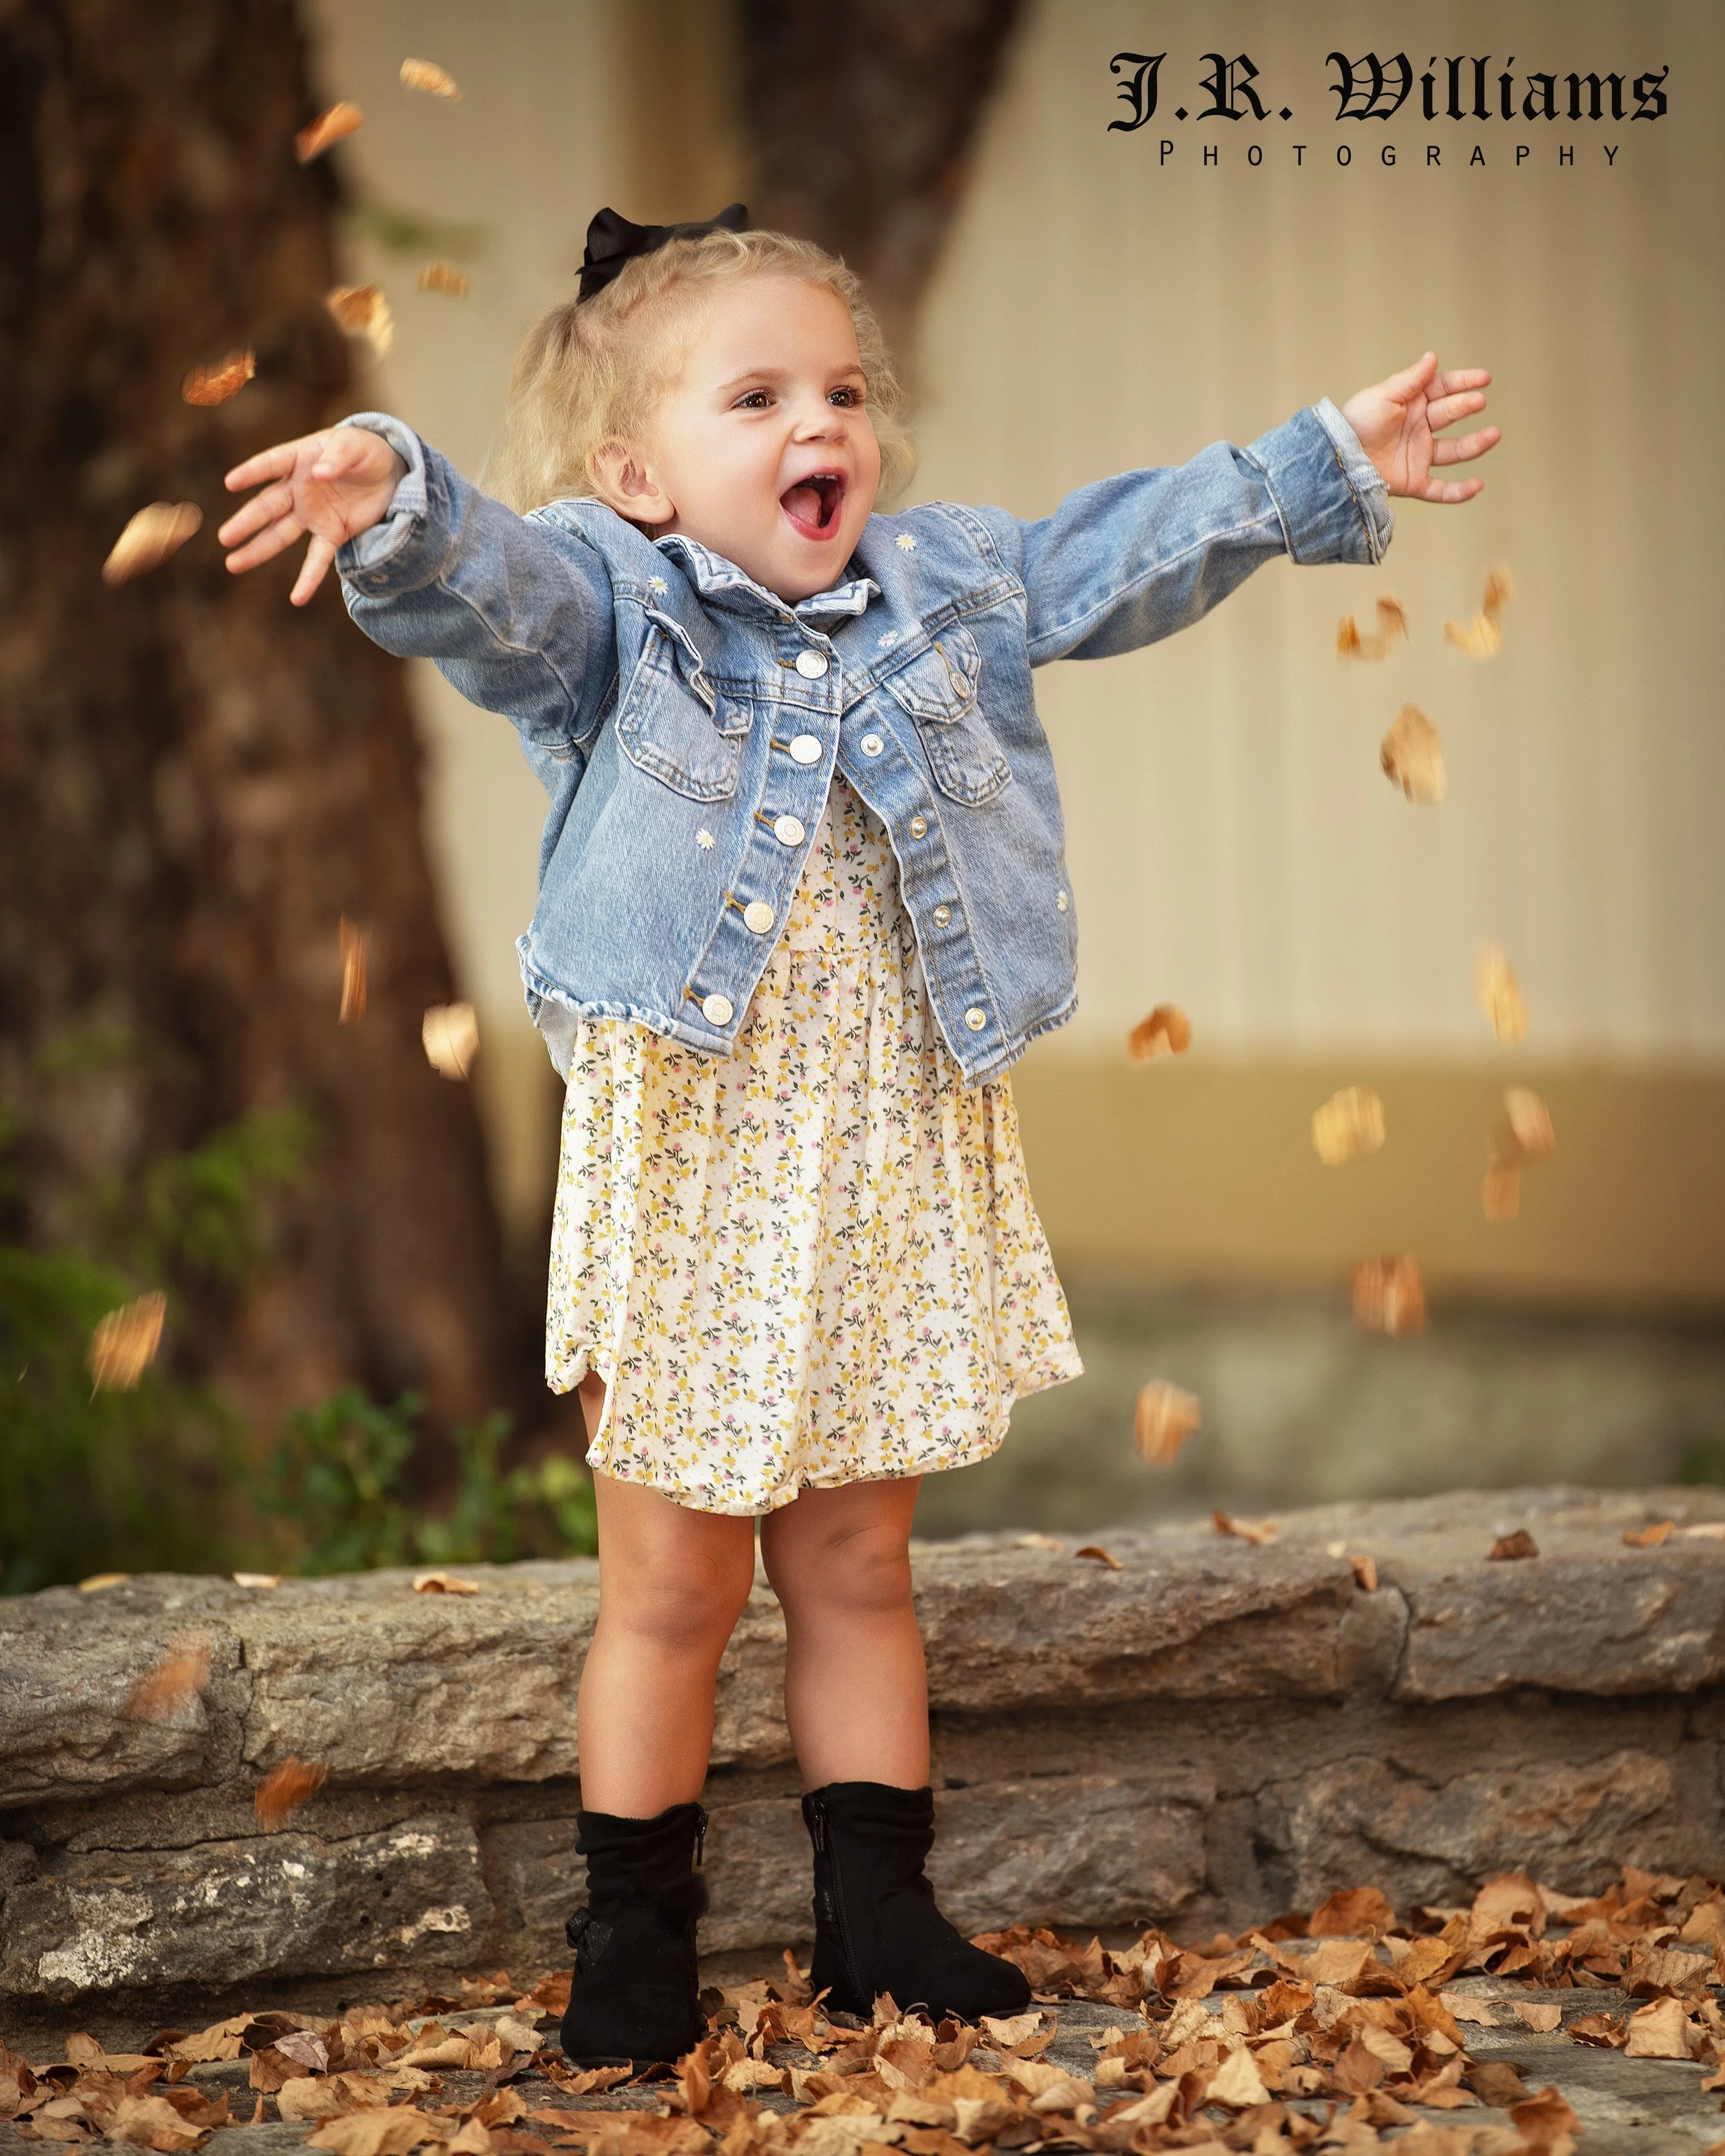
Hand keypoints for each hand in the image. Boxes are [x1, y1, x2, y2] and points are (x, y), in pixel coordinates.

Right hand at [218, 427, 406, 603]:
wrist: (389, 473)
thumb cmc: (364, 451)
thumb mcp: (355, 446)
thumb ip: (338, 457)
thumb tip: (320, 473)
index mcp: (299, 459)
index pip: (270, 465)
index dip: (251, 472)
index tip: (231, 483)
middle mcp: (298, 489)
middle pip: (268, 506)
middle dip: (247, 522)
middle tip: (224, 537)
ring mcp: (312, 514)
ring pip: (280, 534)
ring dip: (258, 550)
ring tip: (233, 564)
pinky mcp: (332, 534)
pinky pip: (317, 558)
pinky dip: (308, 579)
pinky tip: (297, 598)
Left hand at [1339, 353, 1498, 503]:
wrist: (1336, 458)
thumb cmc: (1354, 423)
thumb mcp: (1383, 396)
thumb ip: (1410, 379)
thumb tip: (1432, 357)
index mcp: (1411, 404)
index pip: (1443, 389)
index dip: (1464, 383)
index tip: (1484, 378)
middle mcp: (1418, 428)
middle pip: (1450, 414)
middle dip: (1465, 406)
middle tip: (1477, 401)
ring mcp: (1418, 455)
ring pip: (1453, 451)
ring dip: (1475, 444)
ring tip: (1493, 434)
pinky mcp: (1413, 482)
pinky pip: (1440, 490)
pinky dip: (1458, 492)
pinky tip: (1476, 485)